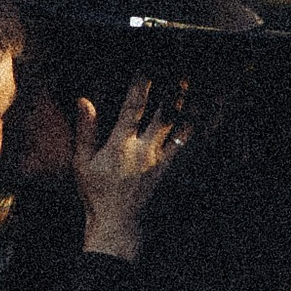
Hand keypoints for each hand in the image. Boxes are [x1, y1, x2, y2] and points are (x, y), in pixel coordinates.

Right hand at [74, 76, 186, 262]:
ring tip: (198, 86)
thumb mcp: (82, 163)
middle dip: (173, 88)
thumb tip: (84, 101)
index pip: (133, 107)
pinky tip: (208, 118)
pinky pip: (189, 148)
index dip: (141, 84)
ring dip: (190, 105)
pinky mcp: (172, 172)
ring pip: (181, 127)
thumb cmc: (98, 194)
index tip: (147, 66)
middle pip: (165, 113)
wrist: (119, 225)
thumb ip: (86, 130)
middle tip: (181, 69)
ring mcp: (162, 161)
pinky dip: (198, 131)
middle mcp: (145, 150)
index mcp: (121, 145)